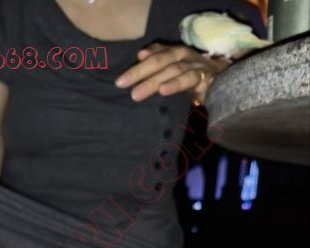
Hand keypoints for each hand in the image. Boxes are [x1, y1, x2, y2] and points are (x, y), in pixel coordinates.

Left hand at [115, 43, 229, 103]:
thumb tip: (140, 54)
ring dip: (153, 80)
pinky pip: (190, 79)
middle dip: (140, 72)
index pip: (155, 56)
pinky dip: (175, 84)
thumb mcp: (176, 68)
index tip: (120, 81)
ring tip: (137, 93)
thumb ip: (160, 59)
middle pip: (161, 61)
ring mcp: (197, 66)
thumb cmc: (197, 76)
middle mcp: (186, 56)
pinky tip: (163, 90)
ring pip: (172, 70)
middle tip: (122, 85)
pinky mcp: (207, 79)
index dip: (138, 65)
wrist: (228, 82)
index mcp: (177, 53)